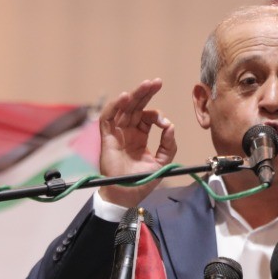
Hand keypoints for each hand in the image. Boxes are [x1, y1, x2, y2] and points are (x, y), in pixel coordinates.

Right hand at [95, 78, 178, 208]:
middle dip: (146, 93)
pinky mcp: (107, 138)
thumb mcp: (162, 163)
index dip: (157, 116)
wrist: (126, 196)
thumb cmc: (142, 181)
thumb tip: (170, 126)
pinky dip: (114, 106)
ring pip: (123, 108)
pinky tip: (125, 97)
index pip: (147, 117)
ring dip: (133, 95)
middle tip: (156, 82)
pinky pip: (107, 118)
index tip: (165, 124)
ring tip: (145, 85)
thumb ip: (168, 145)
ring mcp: (117, 133)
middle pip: (136, 107)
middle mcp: (128, 132)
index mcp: (140, 136)